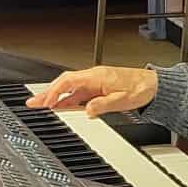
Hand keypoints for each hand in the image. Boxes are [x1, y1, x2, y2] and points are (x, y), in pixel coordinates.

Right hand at [27, 66, 157, 118]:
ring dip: (56, 98)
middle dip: (48, 94)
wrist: (155, 86)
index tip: (46, 102)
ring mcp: (96, 83)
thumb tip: (88, 110)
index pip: (69, 81)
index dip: (55, 91)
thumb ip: (103, 105)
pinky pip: (80, 94)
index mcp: (97, 76)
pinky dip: (69, 101)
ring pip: (70, 90)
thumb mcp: (123, 100)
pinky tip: (62, 108)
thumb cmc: (142, 88)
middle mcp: (94, 77)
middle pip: (65, 84)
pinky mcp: (100, 89)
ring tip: (42, 106)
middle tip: (33, 102)